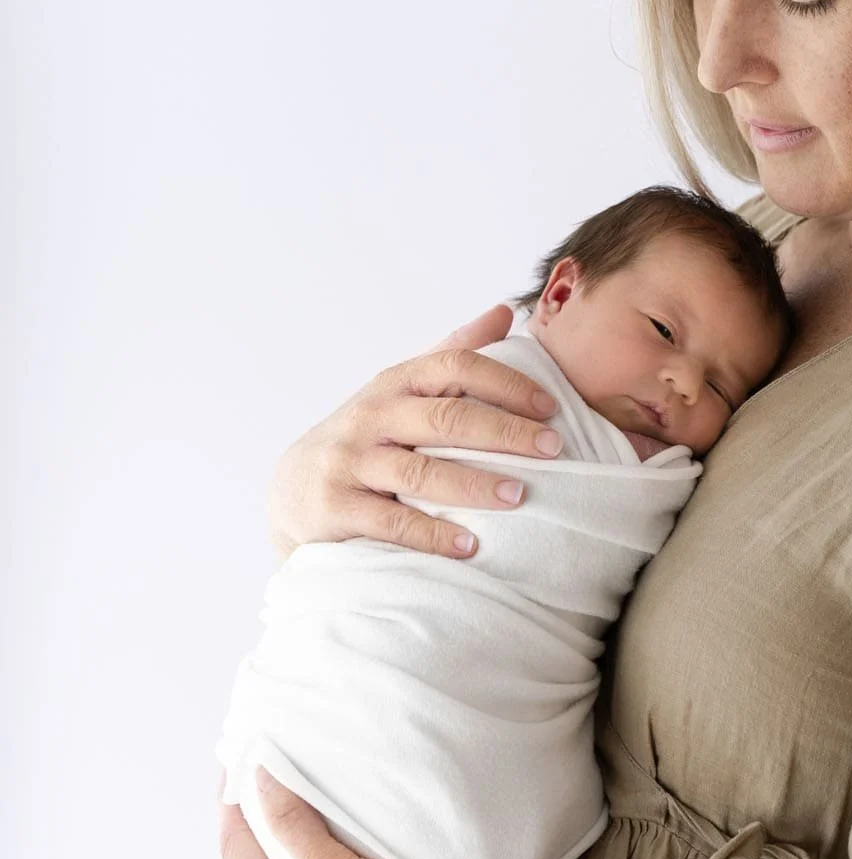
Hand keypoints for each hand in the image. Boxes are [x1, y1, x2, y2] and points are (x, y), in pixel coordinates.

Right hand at [267, 305, 564, 560]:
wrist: (292, 488)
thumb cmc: (367, 435)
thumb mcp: (402, 390)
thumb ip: (451, 351)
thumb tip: (505, 311)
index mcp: (395, 384)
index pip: (454, 366)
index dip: (505, 383)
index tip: (550, 407)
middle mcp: (371, 417)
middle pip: (445, 419)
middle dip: (504, 432)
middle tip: (553, 449)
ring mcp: (350, 462)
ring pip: (420, 473)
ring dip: (474, 485)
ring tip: (520, 497)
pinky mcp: (336, 507)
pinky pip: (392, 523)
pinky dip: (433, 535)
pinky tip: (471, 547)